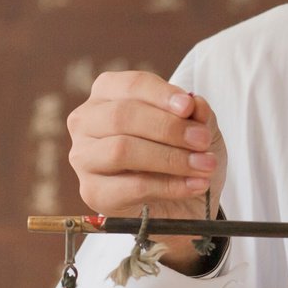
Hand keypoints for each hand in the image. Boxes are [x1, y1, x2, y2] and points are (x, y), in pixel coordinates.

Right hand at [67, 71, 226, 274]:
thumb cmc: (181, 153)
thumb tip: (195, 105)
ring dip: (169, 158)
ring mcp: (84, 157)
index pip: (131, 85)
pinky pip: (131, 186)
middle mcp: (87, 121)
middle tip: (202, 140)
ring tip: (203, 165)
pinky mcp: (92, 192)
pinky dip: (169, 186)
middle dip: (167, 128)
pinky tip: (194, 185)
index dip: (161, 95)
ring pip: (121, 150)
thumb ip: (196, 113)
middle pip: (121, 116)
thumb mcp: (197, 126)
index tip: (189, 107)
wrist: (182, 202)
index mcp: (108, 93)